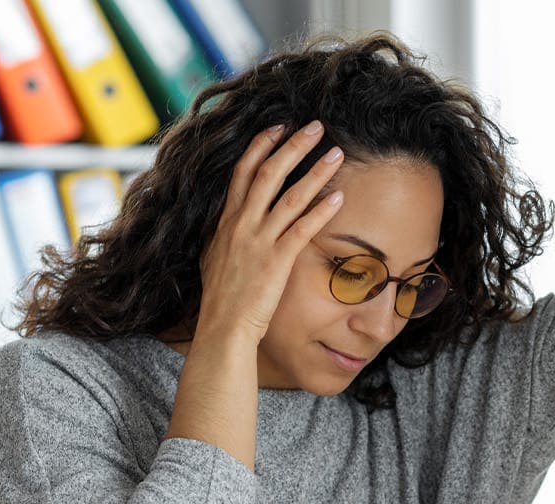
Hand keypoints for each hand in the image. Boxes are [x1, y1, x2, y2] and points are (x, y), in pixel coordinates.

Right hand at [197, 120, 345, 338]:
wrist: (222, 326)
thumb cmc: (222, 298)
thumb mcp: (216, 256)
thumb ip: (226, 234)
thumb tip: (229, 222)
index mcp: (226, 220)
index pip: (243, 171)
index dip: (261, 145)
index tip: (278, 126)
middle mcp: (241, 224)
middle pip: (268, 172)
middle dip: (293, 145)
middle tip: (316, 126)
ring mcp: (258, 241)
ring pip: (289, 196)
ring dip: (315, 171)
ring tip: (337, 153)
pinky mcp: (277, 260)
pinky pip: (302, 229)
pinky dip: (321, 211)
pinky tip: (339, 197)